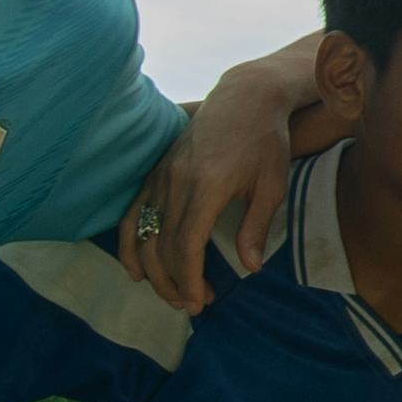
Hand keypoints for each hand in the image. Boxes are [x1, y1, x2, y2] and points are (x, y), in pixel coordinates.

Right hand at [126, 38, 347, 307]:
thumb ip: (257, 227)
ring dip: (152, 270)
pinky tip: (135, 269)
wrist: (245, 96)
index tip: (198, 303)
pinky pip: (133, 213)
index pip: (186, 245)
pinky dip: (130, 243)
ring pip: (144, 233)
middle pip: (162, 245)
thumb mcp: (272, 184)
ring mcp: (162, 175)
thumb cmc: (266, 140)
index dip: (188, 279)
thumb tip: (250, 269)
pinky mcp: (156, 171)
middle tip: (192, 305)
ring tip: (169, 294)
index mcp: (207, 186)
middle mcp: (177, 181)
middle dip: (174, 282)